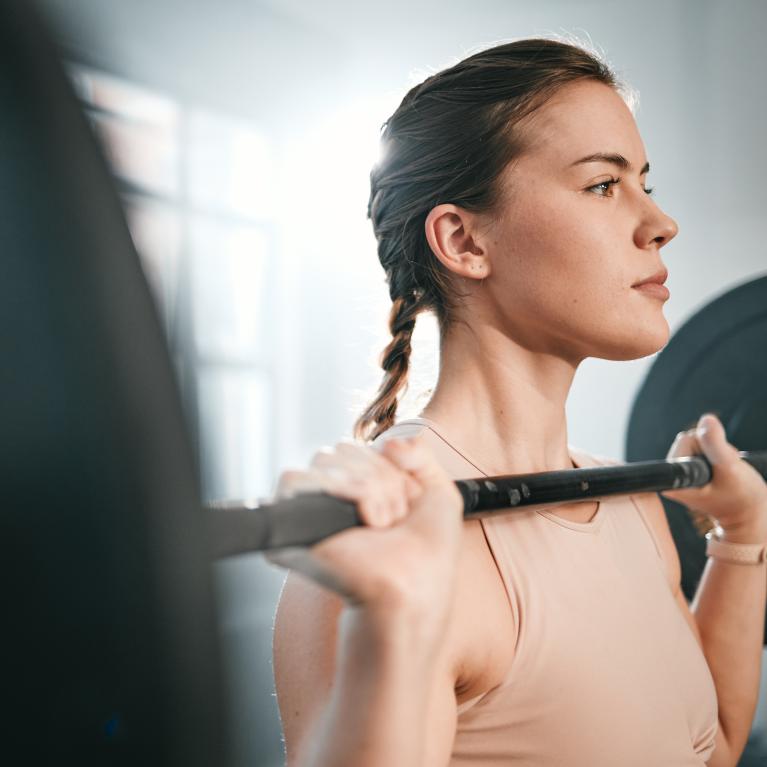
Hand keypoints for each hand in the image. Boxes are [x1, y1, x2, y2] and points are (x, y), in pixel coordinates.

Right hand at [266, 435, 463, 630]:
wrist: (415, 585)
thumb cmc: (429, 553)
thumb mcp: (439, 491)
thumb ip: (418, 452)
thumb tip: (387, 442)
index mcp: (361, 488)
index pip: (361, 445)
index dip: (389, 466)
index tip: (407, 499)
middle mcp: (335, 496)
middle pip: (343, 448)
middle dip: (380, 478)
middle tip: (392, 518)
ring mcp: (315, 508)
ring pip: (326, 458)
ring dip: (368, 489)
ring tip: (379, 524)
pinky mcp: (296, 522)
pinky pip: (295, 478)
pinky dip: (339, 489)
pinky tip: (361, 520)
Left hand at [660, 413, 766, 543]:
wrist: (749, 514)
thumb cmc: (743, 498)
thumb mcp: (731, 469)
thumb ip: (716, 445)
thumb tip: (706, 419)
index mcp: (674, 481)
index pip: (687, 439)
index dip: (707, 447)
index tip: (714, 470)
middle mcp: (671, 477)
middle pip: (689, 438)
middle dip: (711, 448)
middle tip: (724, 471)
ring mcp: (680, 474)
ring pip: (696, 441)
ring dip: (715, 452)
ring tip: (723, 473)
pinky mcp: (688, 470)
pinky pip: (700, 448)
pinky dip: (714, 454)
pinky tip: (719, 471)